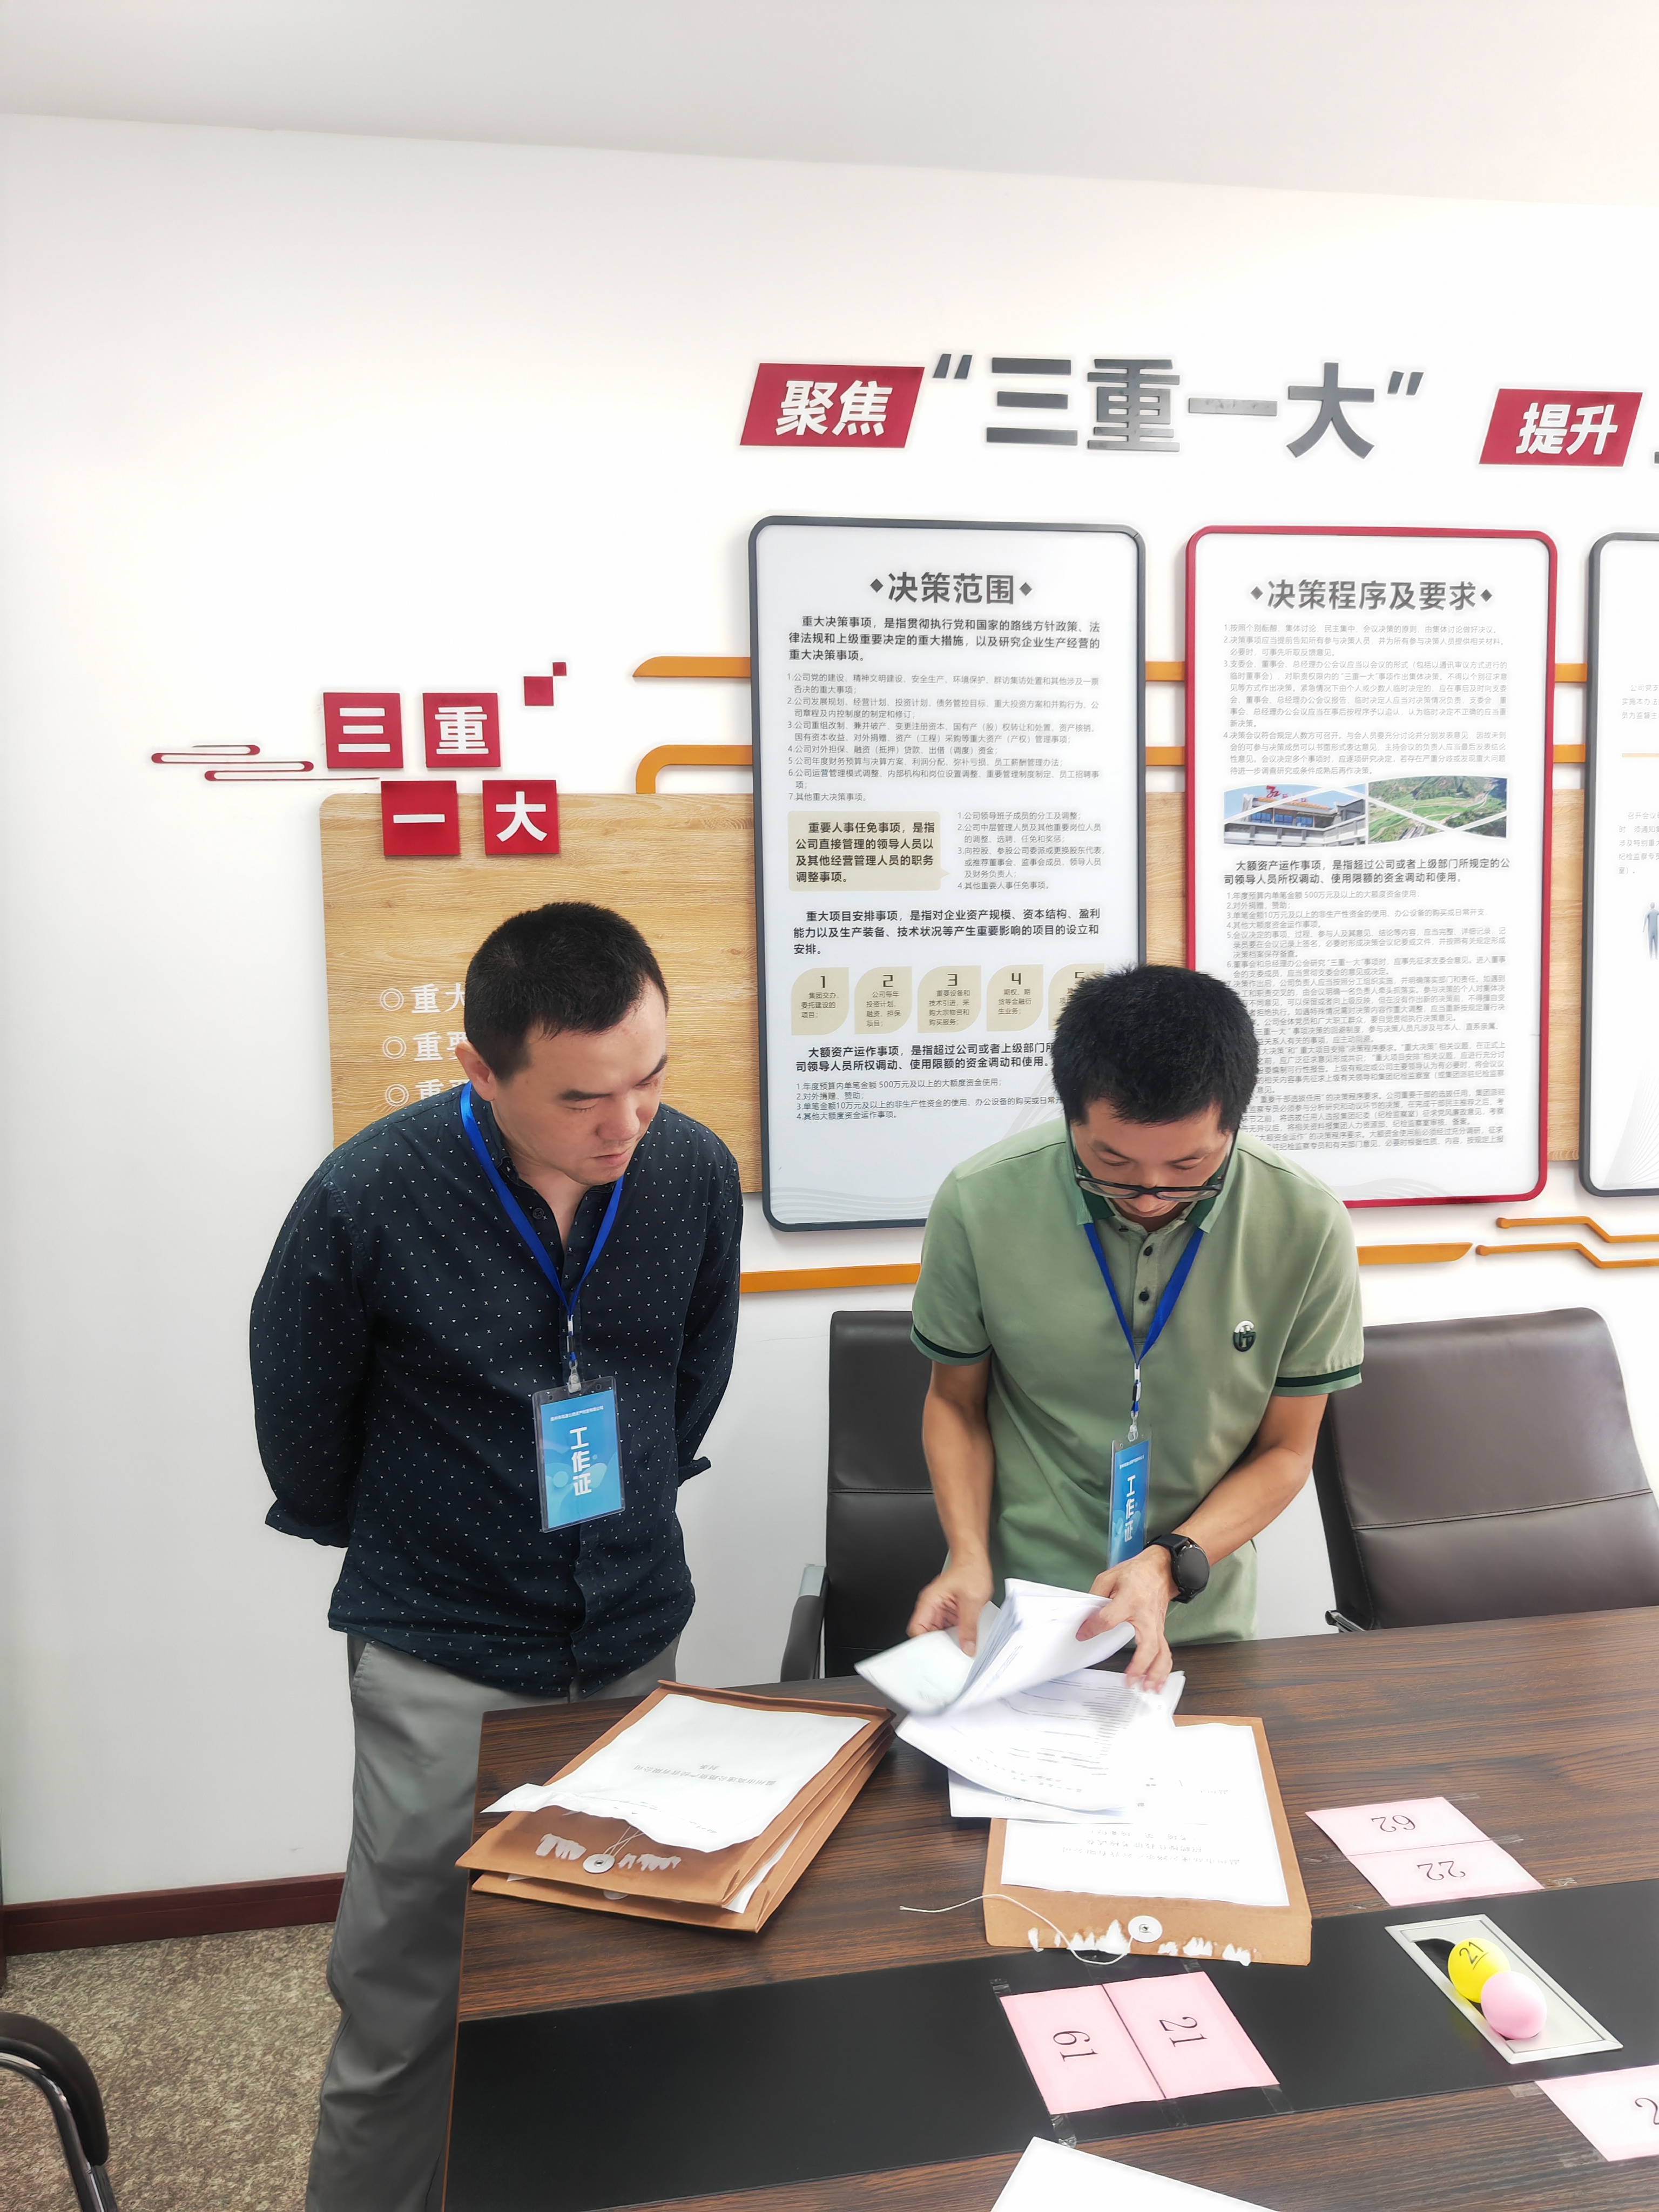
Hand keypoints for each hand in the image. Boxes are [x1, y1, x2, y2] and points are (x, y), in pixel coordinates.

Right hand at [908, 1560, 993, 1653]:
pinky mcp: (950, 1613)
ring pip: (939, 1634)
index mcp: (929, 1601)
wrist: (975, 1559)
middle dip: (939, 1646)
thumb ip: (969, 1626)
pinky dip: (956, 1636)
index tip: (935, 1655)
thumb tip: (967, 1646)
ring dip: (949, 1641)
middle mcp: (932, 1607)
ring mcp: (941, 1611)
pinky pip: (949, 1630)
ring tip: (961, 1648)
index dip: (923, 1644)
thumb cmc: (969, 1570)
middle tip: (951, 1655)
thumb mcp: (972, 1601)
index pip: (917, 1629)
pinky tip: (965, 1640)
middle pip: (927, 1634)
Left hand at [1076, 1547, 1178, 1688]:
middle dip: (1140, 1666)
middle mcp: (1147, 1616)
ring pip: (1162, 1653)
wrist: (1161, 1570)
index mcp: (1131, 1599)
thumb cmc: (1135, 1573)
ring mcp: (1157, 1625)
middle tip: (1129, 1681)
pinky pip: (1165, 1652)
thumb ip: (1096, 1596)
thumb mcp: (1109, 1577)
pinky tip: (1156, 1682)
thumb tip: (1086, 1618)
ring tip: (1146, 1688)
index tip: (1082, 1634)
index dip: (1093, 1628)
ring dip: (1156, 1673)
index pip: (1109, 1619)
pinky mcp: (1161, 1631)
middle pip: (1147, 1645)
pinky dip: (1163, 1670)